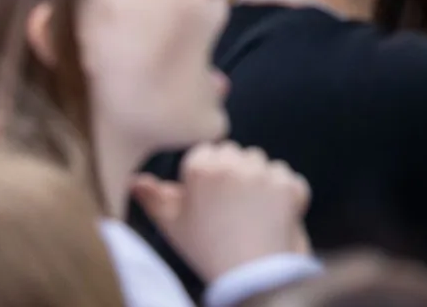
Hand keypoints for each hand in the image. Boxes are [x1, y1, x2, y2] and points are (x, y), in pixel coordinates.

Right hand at [131, 143, 309, 283]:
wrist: (250, 274)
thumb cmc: (206, 249)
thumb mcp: (173, 225)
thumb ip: (153, 198)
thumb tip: (136, 180)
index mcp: (200, 169)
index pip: (206, 152)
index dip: (207, 174)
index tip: (209, 196)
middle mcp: (234, 164)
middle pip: (236, 153)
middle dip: (233, 171)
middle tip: (229, 205)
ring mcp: (265, 173)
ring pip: (262, 162)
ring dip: (259, 178)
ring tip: (249, 211)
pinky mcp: (290, 184)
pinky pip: (287, 177)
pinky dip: (283, 192)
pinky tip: (270, 214)